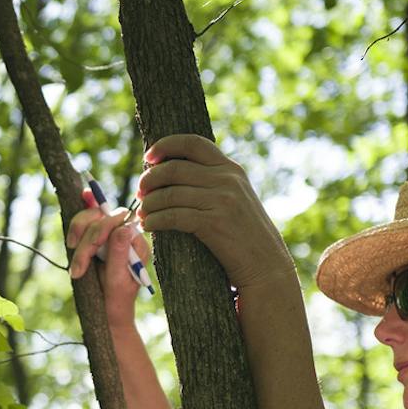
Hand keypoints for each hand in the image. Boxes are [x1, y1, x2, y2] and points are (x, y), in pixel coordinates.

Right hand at [66, 188, 151, 326]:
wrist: (108, 312)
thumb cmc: (116, 300)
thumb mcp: (118, 281)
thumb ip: (120, 254)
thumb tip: (123, 228)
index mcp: (137, 244)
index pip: (119, 222)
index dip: (99, 232)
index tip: (87, 255)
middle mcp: (126, 235)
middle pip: (102, 217)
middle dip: (86, 242)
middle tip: (77, 269)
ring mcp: (110, 234)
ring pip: (90, 218)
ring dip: (77, 236)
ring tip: (74, 266)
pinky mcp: (96, 237)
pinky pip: (84, 223)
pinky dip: (76, 230)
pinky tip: (72, 240)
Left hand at [135, 134, 295, 291]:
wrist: (266, 265)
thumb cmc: (245, 235)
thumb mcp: (236, 198)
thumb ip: (214, 182)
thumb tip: (174, 172)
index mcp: (231, 169)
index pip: (193, 143)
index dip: (165, 145)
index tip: (148, 157)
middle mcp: (227, 179)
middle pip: (174, 168)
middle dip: (150, 179)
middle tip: (140, 192)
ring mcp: (221, 200)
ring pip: (170, 193)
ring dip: (149, 203)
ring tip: (142, 213)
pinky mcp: (214, 223)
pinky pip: (173, 216)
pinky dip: (155, 220)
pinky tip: (148, 226)